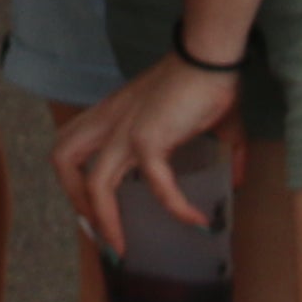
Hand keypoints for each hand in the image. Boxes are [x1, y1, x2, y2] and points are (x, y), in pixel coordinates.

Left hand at [52, 52, 239, 253]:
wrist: (210, 57)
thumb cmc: (204, 81)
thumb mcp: (203, 122)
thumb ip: (219, 152)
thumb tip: (238, 179)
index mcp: (112, 115)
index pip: (72, 145)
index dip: (73, 180)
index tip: (93, 211)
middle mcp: (110, 122)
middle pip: (63, 159)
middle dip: (74, 199)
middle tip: (98, 229)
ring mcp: (126, 131)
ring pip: (94, 182)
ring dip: (105, 219)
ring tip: (122, 243)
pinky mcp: (149, 138)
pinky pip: (157, 184)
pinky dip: (176, 207)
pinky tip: (195, 219)